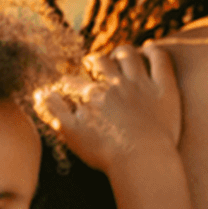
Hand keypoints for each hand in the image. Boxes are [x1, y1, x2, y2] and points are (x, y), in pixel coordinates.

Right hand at [38, 44, 181, 171]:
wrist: (143, 160)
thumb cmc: (105, 152)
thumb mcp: (71, 133)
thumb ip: (55, 111)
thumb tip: (42, 94)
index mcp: (92, 95)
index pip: (73, 81)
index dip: (67, 81)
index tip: (65, 84)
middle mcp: (115, 84)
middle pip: (101, 61)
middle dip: (94, 61)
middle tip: (93, 64)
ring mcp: (141, 84)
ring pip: (128, 55)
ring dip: (121, 52)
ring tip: (119, 55)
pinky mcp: (165, 88)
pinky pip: (160, 60)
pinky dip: (154, 50)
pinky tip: (150, 48)